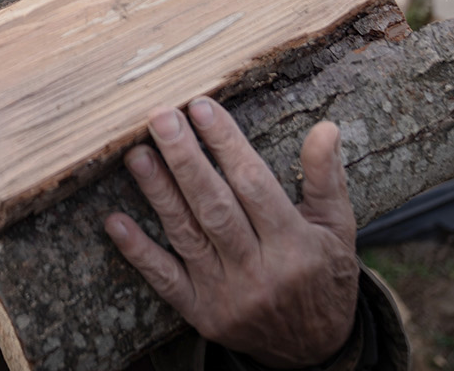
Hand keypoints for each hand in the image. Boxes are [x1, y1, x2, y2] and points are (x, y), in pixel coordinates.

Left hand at [103, 99, 358, 368]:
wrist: (315, 351)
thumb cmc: (324, 274)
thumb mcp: (338, 228)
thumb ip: (326, 178)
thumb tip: (326, 127)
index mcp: (294, 245)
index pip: (254, 185)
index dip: (227, 144)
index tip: (202, 107)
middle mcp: (259, 272)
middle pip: (215, 208)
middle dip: (185, 160)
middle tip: (162, 118)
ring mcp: (226, 296)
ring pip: (187, 236)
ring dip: (158, 194)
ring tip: (137, 154)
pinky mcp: (201, 314)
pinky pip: (165, 281)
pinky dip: (139, 253)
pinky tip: (115, 222)